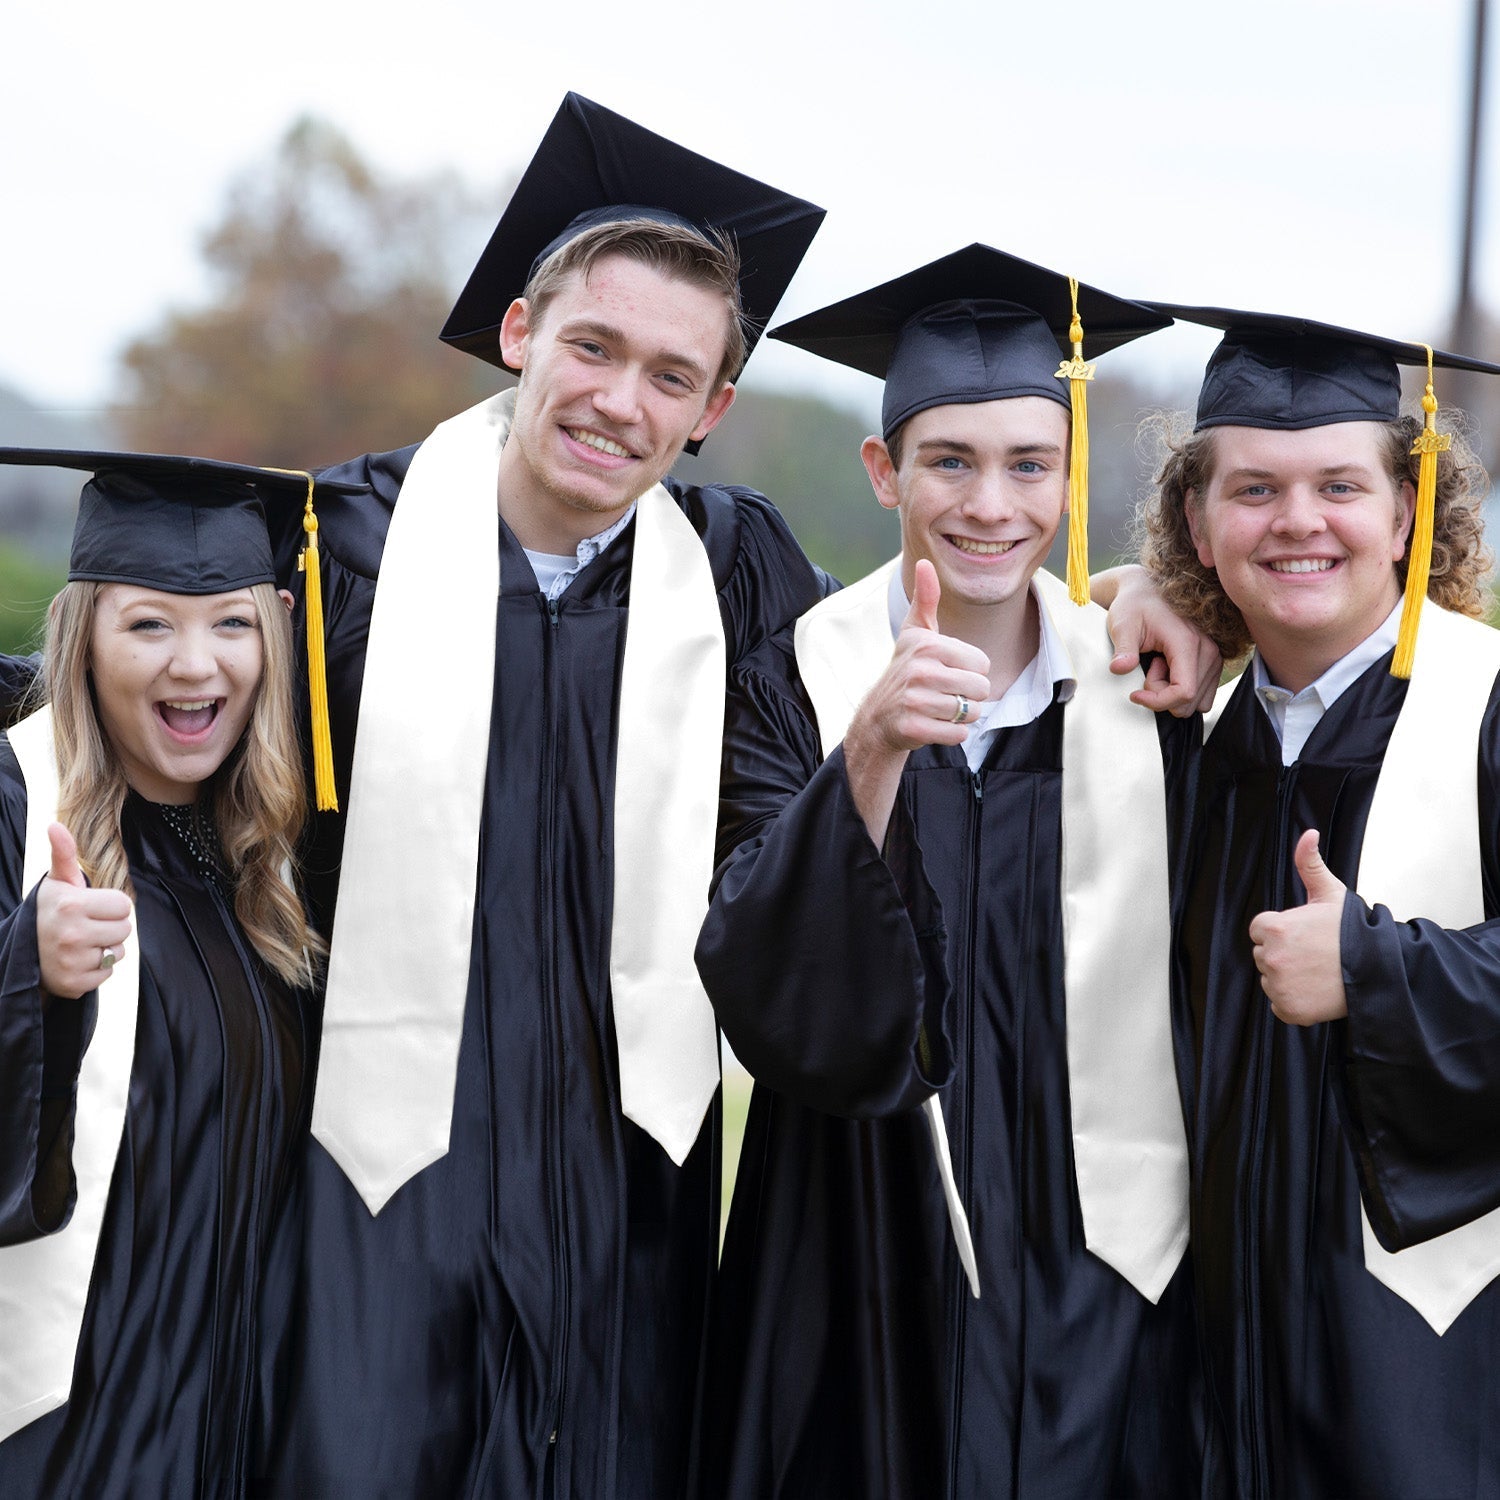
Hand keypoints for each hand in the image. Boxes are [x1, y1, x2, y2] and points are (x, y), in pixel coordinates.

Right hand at [36, 823, 131, 999]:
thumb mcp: (57, 882)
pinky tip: (76, 961)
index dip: (110, 905)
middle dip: (110, 926)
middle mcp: (71, 934)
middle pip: (125, 929)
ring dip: (104, 948)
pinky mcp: (74, 984)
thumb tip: (55, 825)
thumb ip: (64, 853)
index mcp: (71, 905)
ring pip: (117, 952)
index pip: (124, 905)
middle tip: (85, 926)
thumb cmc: (50, 911)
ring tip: (80, 943)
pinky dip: (96, 969)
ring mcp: (71, 961)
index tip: (89, 907)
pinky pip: (107, 974)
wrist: (24, 952)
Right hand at [851, 560, 991, 755]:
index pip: (982, 663)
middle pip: (981, 688)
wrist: (878, 716)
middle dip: (969, 696)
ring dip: (961, 716)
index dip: (970, 671)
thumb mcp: (915, 634)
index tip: (946, 672)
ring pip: (971, 712)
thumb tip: (925, 562)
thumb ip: (926, 599)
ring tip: (938, 709)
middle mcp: (920, 671)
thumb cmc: (905, 670)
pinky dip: (952, 733)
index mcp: (927, 646)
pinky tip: (933, 725)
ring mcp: (915, 701)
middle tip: (944, 693)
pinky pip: (958, 734)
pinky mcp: (913, 727)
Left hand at [1099, 564, 1221, 716]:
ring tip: (1158, 664)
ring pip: (1196, 701)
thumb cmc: (1135, 606)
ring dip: (1172, 691)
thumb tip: (1119, 668)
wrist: (1146, 592)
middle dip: (1162, 694)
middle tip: (1149, 667)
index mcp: (1188, 642)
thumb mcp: (1123, 625)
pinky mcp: (1213, 661)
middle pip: (1189, 701)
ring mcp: (1214, 656)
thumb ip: (1123, 649)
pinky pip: (1202, 694)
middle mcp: (1208, 650)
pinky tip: (1168, 668)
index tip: (1136, 694)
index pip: (1184, 692)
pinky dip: (1181, 689)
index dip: (1157, 701)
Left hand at [1247, 829, 1347, 1024]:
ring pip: (1271, 978)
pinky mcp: (1289, 1009)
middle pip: (1263, 954)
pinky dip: (1294, 1000)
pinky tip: (1316, 990)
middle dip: (1284, 953)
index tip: (1305, 934)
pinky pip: (1279, 1003)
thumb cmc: (1353, 931)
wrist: (1379, 970)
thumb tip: (1308, 834)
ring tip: (1317, 971)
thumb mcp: (1330, 893)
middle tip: (1314, 953)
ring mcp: (1279, 985)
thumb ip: (1309, 863)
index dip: (1282, 930)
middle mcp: (1271, 957)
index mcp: (1274, 928)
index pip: (1260, 930)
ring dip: (1287, 976)